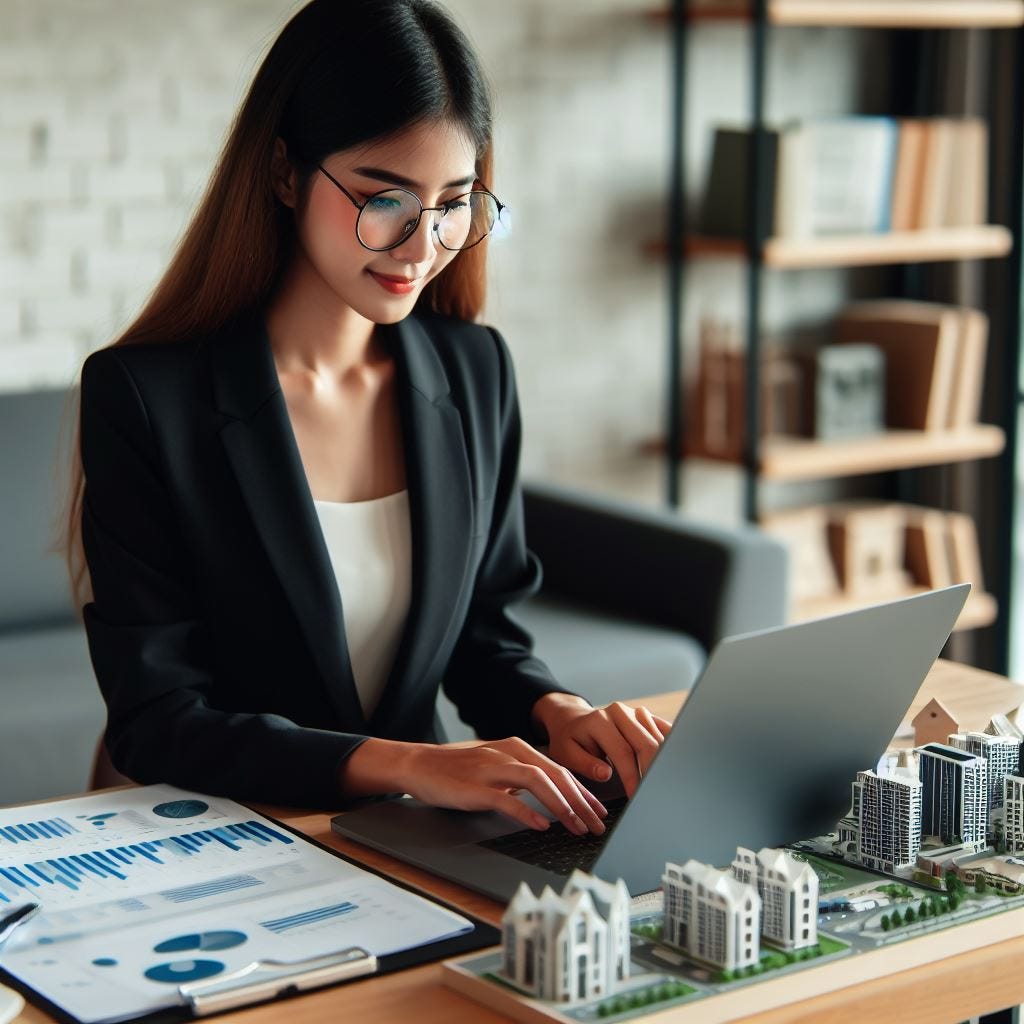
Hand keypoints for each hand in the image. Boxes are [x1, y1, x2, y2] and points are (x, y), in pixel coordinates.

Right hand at [339, 735, 607, 833]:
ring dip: (562, 805)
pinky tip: (541, 825)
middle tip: (597, 825)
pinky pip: (507, 798)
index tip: (598, 812)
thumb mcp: (496, 766)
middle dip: (581, 801)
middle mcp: (509, 753)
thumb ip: (521, 777)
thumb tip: (550, 796)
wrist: (419, 764)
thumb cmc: (458, 769)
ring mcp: (492, 768)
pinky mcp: (475, 786)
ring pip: (538, 781)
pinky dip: (527, 811)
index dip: (583, 792)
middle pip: (555, 774)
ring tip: (576, 826)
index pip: (560, 770)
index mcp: (517, 748)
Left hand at [532, 693, 672, 797]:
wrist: (574, 720)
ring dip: (664, 761)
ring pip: (658, 738)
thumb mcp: (566, 753)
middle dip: (653, 771)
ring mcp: (635, 712)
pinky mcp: (645, 717)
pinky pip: (664, 731)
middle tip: (656, 795)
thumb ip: (585, 763)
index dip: (632, 777)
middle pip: (646, 744)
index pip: (623, 752)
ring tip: (667, 784)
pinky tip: (677, 764)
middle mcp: (620, 712)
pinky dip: (671, 747)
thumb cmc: (570, 740)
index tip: (636, 797)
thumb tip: (606, 773)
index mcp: (599, 720)